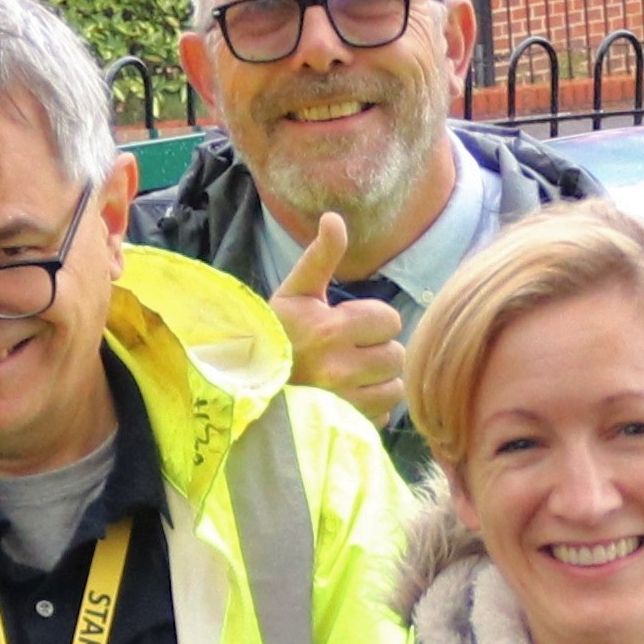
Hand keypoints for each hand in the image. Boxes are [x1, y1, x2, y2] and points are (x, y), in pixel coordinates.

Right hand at [267, 211, 408, 429]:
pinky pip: (383, 415)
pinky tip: (348, 397)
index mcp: (331, 329)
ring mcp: (344, 401)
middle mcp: (340, 367)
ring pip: (394, 388)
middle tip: (351, 351)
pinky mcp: (346, 425)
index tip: (348, 324)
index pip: (388, 320)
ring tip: (352, 375)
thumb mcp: (295, 291)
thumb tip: (334, 218)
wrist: (247, 386)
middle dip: (378, 351)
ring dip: (379, 381)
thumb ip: (320, 257)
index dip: (373, 320)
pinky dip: (371, 407)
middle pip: (396, 355)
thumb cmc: (275, 334)